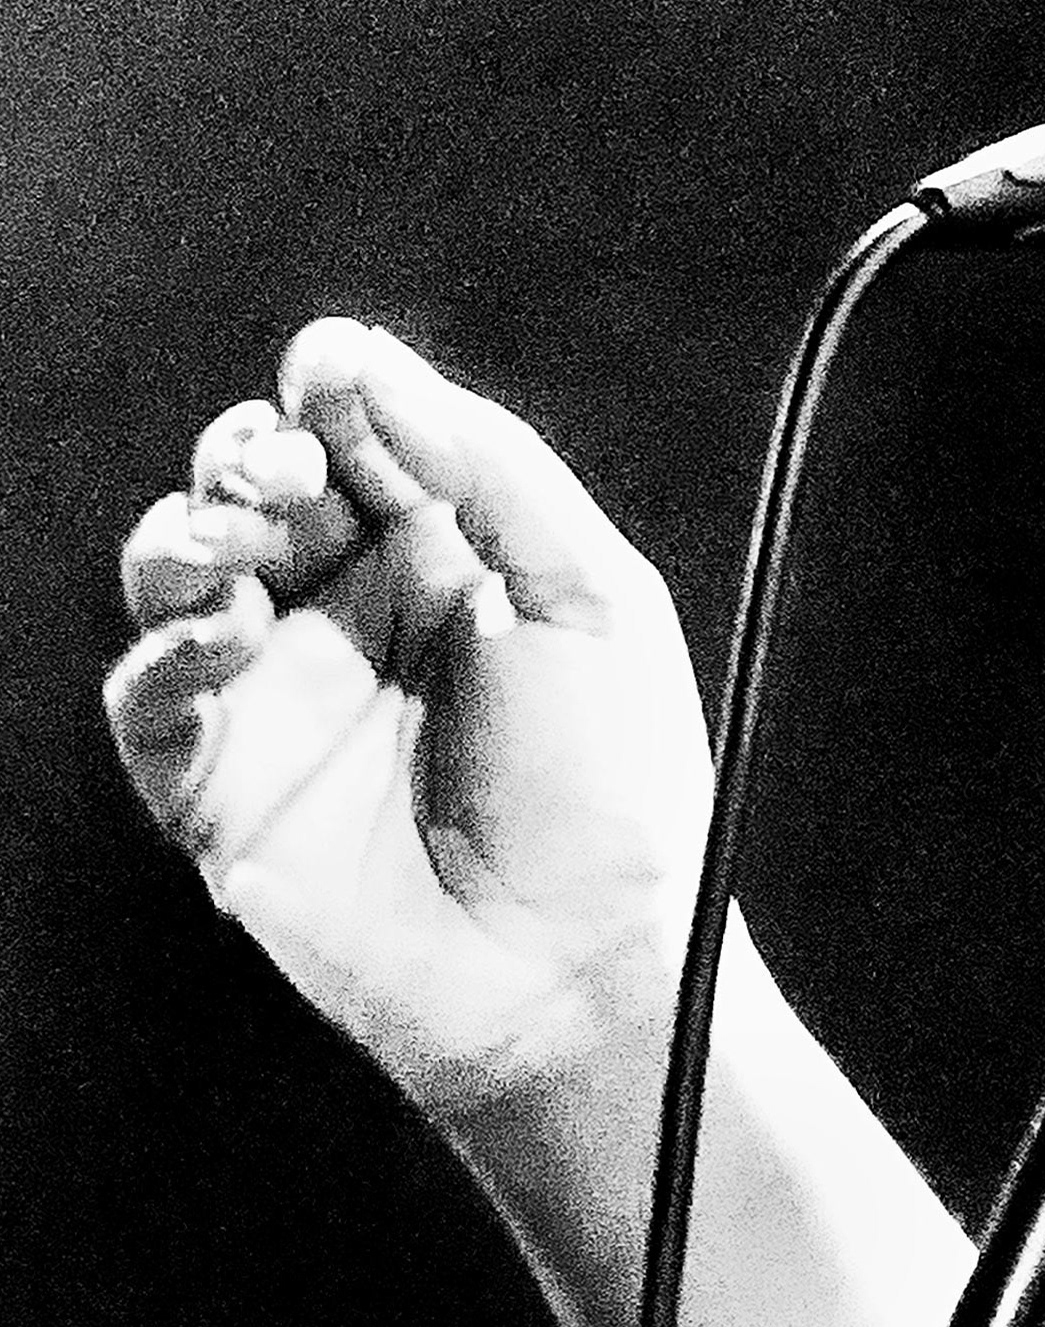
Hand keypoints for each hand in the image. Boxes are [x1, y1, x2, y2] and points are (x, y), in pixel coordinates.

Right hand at [104, 318, 711, 1125]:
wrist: (581, 964)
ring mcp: (284, 700)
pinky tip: (219, 636)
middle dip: (253, 454)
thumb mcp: (591, 596)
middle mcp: (357, 617)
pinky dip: (164, 651)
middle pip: (259, 492)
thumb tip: (373, 365)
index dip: (338, 393)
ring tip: (240, 540)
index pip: (365, 444)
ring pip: (182, 578)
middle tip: (288, 468)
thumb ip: (491, 469)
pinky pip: (151, 700)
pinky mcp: (222, 791)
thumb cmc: (612, 785)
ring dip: (190, 533)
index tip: (328, 362)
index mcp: (452, 560)